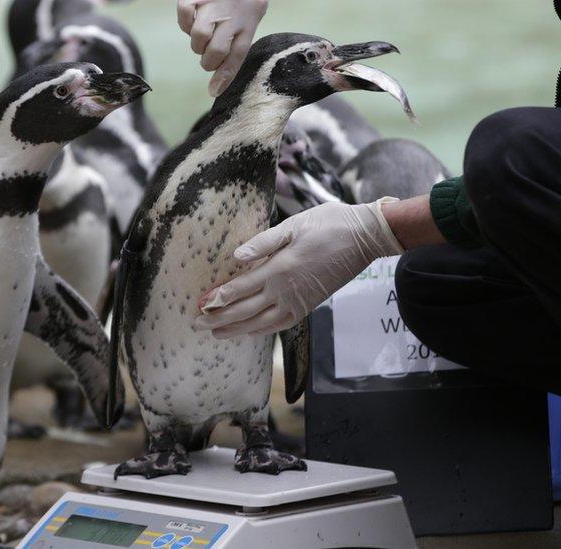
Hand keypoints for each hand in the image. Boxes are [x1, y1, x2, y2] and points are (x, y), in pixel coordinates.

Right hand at [177, 0, 267, 96]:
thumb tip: (213, 91)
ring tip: (204, 34)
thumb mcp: (247, 27)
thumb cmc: (242, 5)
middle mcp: (231, 16)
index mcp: (247, 25)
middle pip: (215, 52)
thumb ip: (232, 57)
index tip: (213, 91)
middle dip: (209, 60)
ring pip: (198, 37)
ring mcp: (212, 5)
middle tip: (211, 53)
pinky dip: (185, 22)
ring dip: (197, 43)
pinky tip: (194, 18)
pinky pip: (184, 15)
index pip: (237, 56)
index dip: (224, 76)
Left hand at [193, 198, 404, 338]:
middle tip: (196, 324)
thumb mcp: (293, 225)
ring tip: (215, 334)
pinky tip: (248, 332)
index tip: (198, 303)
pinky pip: (279, 325)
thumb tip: (236, 257)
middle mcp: (285, 290)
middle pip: (244, 310)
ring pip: (259, 323)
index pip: (239, 289)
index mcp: (279, 268)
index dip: (216, 298)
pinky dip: (260, 331)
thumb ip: (262, 243)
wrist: (364, 237)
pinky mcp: (308, 306)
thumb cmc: (328, 224)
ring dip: (235, 330)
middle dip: (218, 319)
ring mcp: (298, 301)